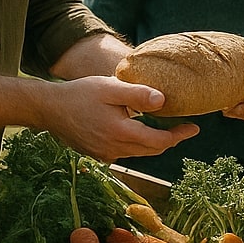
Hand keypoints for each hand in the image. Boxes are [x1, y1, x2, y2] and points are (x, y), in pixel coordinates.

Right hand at [40, 75, 198, 163]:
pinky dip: (137, 144)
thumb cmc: (79, 94)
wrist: (48, 108)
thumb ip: (138, 94)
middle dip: (170, 140)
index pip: (159, 142)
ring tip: (166, 128)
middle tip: (184, 128)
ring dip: (154, 143)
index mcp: (120, 133)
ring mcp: (105, 154)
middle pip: (152, 150)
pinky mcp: (97, 154)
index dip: (179, 135)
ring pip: (139, 152)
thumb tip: (163, 101)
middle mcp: (114, 149)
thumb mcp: (110, 87)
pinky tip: (139, 130)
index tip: (194, 128)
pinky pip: (125, 152)